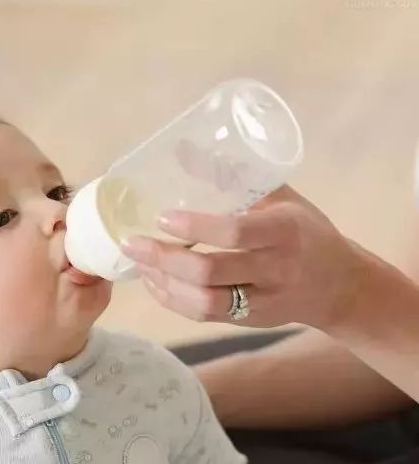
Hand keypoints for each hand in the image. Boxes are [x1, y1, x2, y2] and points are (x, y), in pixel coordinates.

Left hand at [121, 186, 363, 327]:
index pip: (234, 232)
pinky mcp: (251, 321)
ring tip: (138, 262)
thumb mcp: (280, 196)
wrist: (340, 285)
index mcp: (284, 230)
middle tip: (132, 243)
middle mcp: (275, 269)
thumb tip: (180, 150)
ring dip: (164, 283)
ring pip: (204, 302)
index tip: (161, 218)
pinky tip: (155, 282)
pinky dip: (173, 300)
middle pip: (210, 272)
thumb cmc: (305, 230)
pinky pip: (206, 316)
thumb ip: (233, 176)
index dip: (195, 227)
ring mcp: (263, 300)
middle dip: (164, 259)